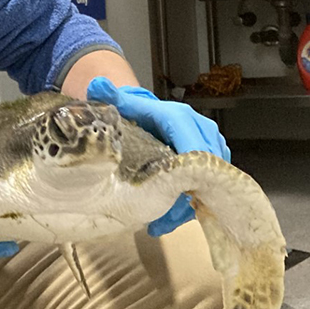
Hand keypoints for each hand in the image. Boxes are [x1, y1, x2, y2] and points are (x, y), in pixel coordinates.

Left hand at [86, 76, 230, 236]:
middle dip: (183, 196)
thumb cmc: (136, 111)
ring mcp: (211, 150)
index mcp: (182, 119)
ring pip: (207, 184)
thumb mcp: (123, 103)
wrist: (148, 113)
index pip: (194, 147)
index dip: (186, 172)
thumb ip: (111, 97)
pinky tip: (163, 223)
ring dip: (183, 207)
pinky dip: (185, 208)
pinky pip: (206, 190)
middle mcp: (203, 133)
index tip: (171, 196)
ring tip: (158, 224)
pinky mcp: (211, 166)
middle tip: (159, 218)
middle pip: (204, 170)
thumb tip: (97, 84)